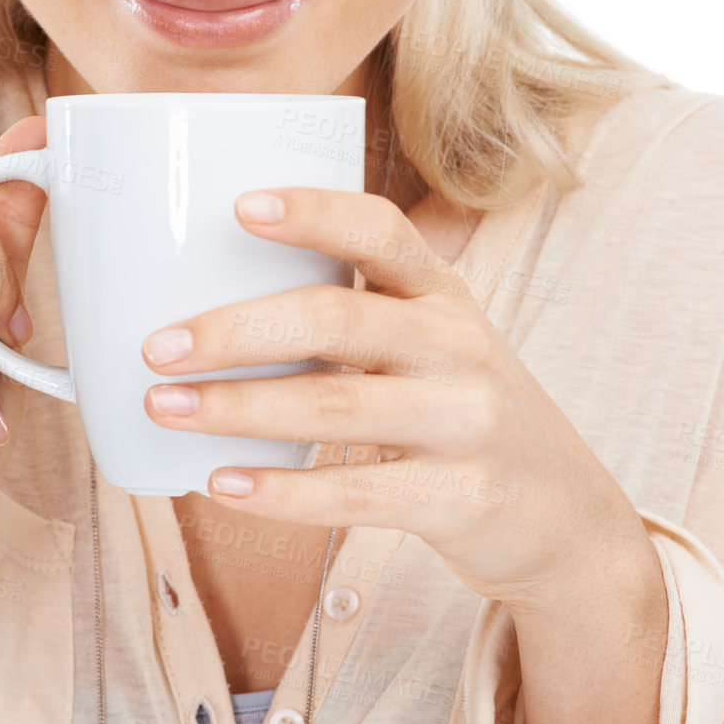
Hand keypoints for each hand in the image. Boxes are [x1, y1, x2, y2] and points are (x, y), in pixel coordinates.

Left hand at [140, 185, 636, 611]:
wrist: (565, 516)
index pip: (380, 229)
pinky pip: (357, 491)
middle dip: (237, 329)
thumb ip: (353, 316)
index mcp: (441, 292)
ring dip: (237, 408)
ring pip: (335, 405)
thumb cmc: (459, 412)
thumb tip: (205, 302)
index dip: (312, 212)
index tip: (239, 206)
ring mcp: (465, 422)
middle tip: (158, 346)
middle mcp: (457, 346)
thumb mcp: (430, 344)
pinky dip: (282, 492)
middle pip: (336, 318)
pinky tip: (222, 486)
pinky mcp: (459, 498)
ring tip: (164, 408)